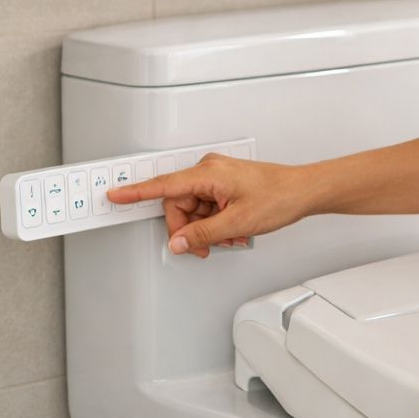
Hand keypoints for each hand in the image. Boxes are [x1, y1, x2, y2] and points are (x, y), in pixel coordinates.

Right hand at [104, 153, 312, 258]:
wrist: (304, 191)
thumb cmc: (279, 196)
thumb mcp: (237, 222)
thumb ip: (203, 234)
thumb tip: (179, 242)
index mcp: (208, 173)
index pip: (163, 185)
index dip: (136, 193)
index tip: (115, 195)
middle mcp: (210, 171)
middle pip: (178, 205)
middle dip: (189, 229)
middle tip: (204, 246)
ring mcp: (218, 178)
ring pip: (193, 209)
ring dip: (206, 228)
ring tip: (229, 237)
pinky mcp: (226, 185)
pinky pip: (207, 207)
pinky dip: (215, 223)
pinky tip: (232, 231)